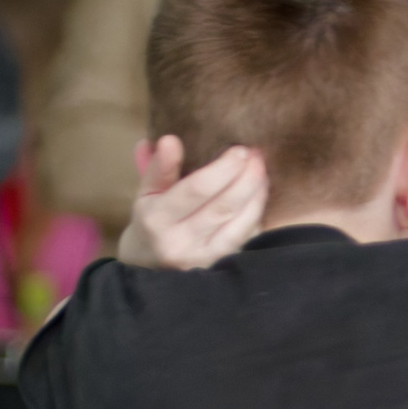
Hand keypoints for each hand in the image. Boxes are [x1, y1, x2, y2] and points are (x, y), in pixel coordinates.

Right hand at [120, 135, 266, 269]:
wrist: (147, 268)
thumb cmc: (150, 222)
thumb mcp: (146, 193)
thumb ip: (159, 167)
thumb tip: (170, 140)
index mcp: (156, 219)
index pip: (196, 190)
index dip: (223, 169)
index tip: (240, 150)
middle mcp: (179, 242)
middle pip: (223, 207)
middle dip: (246, 178)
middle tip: (257, 156)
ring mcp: (201, 259)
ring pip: (239, 225)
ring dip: (256, 195)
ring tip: (261, 172)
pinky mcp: (217, 267)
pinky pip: (244, 239)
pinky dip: (255, 215)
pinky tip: (260, 196)